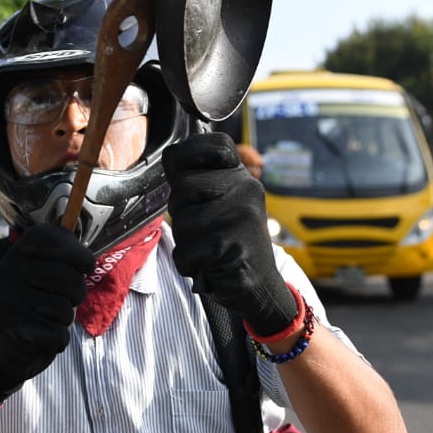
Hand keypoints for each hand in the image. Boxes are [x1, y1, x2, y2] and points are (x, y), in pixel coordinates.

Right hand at [0, 223, 93, 407]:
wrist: (3, 351)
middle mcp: (7, 272)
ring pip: (64, 309)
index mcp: (17, 253)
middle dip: (77, 293)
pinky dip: (58, 340)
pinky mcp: (14, 330)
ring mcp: (8, 301)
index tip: (85, 265)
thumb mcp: (44, 276)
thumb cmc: (35, 307)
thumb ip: (64, 260)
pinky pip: (59, 334)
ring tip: (48, 320)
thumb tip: (87, 258)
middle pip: (68, 277)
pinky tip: (42, 338)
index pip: (48, 237)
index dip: (75, 251)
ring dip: (65, 320)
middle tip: (66, 300)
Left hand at [163, 133, 297, 337]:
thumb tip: (171, 155)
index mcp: (242, 178)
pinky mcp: (231, 246)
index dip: (191, 153)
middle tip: (205, 229)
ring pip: (182, 222)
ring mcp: (241, 217)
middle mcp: (246, 190)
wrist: (261, 287)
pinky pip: (186, 251)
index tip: (183, 169)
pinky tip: (211, 265)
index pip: (216, 145)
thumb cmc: (231, 243)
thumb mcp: (223, 204)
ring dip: (187, 242)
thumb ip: (200, 181)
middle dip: (183, 212)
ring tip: (210, 249)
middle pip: (183, 186)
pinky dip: (191, 264)